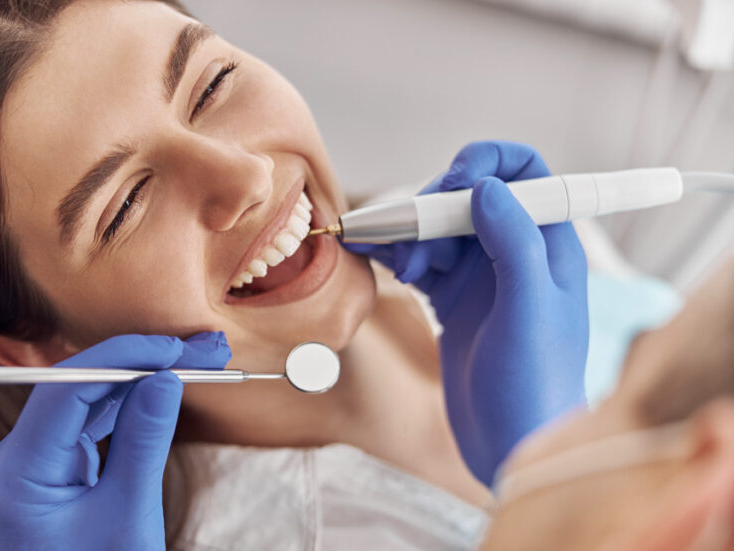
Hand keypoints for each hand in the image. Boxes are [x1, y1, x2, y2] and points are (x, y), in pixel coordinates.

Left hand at [0, 332, 230, 549]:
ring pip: (86, 404)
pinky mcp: (47, 475)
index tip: (174, 349)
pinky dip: (127, 409)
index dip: (122, 357)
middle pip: (77, 389)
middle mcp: (12, 463)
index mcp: (16, 474)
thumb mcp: (127, 517)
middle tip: (202, 349)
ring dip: (142, 381)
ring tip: (198, 364)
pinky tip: (164, 391)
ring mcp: (28, 468)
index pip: (64, 388)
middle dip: (142, 365)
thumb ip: (143, 441)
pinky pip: (86, 428)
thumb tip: (165, 380)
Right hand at [345, 141, 588, 484]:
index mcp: (549, 246)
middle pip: (470, 197)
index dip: (488, 163)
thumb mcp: (530, 309)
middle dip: (435, 208)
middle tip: (412, 237)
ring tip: (400, 268)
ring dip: (412, 236)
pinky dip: (397, 255)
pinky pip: (421, 260)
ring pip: (440, 229)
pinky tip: (377, 260)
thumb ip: (514, 243)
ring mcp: (481, 278)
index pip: (527, 173)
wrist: (510, 444)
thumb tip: (486, 187)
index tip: (452, 182)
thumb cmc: (534, 384)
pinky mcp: (453, 302)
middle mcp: (515, 254)